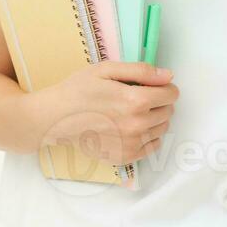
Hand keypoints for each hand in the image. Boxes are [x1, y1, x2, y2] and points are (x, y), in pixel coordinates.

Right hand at [39, 60, 178, 166]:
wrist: (55, 118)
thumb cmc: (78, 90)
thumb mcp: (106, 69)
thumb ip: (140, 71)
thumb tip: (168, 75)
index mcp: (135, 100)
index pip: (171, 94)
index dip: (164, 86)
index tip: (152, 85)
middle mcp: (137, 125)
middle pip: (168, 111)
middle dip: (159, 101)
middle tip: (138, 97)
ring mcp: (131, 144)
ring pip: (162, 129)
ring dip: (155, 118)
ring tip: (133, 112)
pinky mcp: (125, 157)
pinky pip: (153, 146)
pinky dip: (148, 136)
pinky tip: (131, 127)